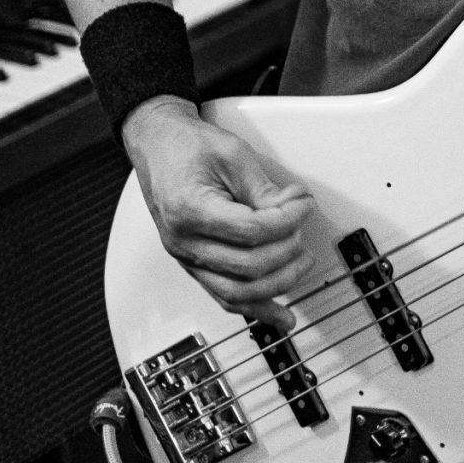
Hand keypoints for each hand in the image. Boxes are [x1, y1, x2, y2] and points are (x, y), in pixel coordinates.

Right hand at [122, 95, 315, 328]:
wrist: (159, 146)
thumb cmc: (188, 146)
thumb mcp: (232, 154)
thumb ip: (263, 189)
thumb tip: (292, 211)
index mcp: (190, 210)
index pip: (252, 231)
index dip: (288, 219)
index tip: (304, 203)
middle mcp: (183, 241)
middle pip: (248, 266)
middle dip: (287, 249)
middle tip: (302, 225)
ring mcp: (186, 257)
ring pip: (237, 293)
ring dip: (278, 283)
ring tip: (302, 261)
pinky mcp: (194, 263)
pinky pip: (225, 298)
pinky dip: (256, 310)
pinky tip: (280, 316)